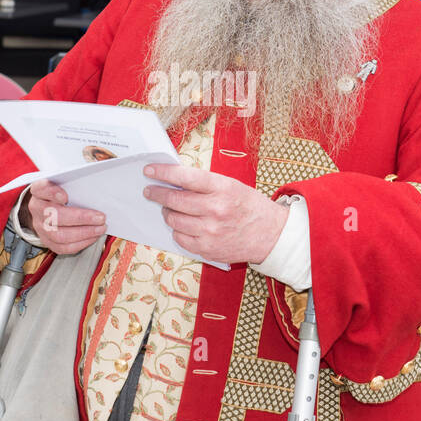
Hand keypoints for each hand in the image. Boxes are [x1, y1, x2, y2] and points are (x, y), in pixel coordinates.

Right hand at [21, 179, 105, 254]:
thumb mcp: (65, 181)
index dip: (51, 193)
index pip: (40, 189)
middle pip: (54, 215)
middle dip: (80, 218)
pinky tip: (93, 236)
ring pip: (59, 235)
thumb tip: (97, 183)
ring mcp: (40, 226)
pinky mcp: (47, 241)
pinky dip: (81, 243)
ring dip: (84, 233)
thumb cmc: (62, 191)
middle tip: (100, 217)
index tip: (65, 196)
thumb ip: (75, 181)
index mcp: (39, 190)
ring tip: (100, 228)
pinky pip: (62, 247)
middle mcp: (36, 208)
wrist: (49, 206)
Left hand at [142, 164, 288, 264]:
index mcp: (222, 189)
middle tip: (150, 191)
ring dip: (167, 212)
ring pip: (174, 220)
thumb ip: (204, 183)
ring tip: (169, 209)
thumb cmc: (249, 206)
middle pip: (174, 200)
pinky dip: (177, 230)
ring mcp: (210, 231)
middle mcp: (215, 210)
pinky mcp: (207, 249)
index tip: (149, 171)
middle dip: (157, 194)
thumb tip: (173, 180)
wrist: (270, 235)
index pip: (185, 177)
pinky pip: (180, 238)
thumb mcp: (231, 186)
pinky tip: (183, 225)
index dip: (164, 173)